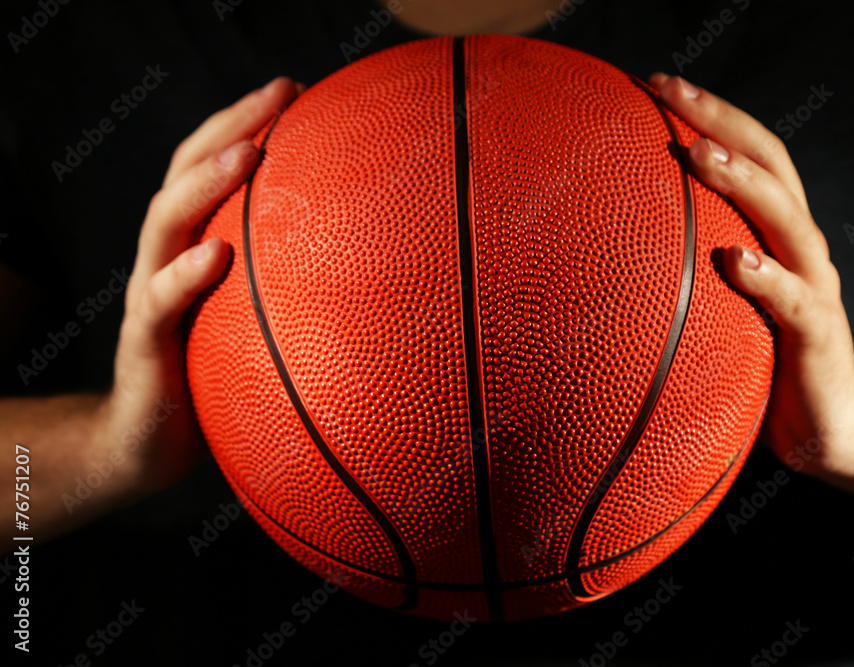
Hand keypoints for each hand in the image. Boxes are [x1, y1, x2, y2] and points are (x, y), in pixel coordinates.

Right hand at [97, 77, 300, 499]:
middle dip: (233, 125)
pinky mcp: (144, 342)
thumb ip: (291, 287)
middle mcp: (170, 257)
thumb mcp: (257, 320)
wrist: (150, 442)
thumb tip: (379, 273)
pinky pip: (160, 302)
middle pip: (188, 172)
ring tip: (247, 153)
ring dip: (205, 183)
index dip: (249, 122)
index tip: (301, 89)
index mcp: (196, 243)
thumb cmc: (214, 374)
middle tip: (280, 92)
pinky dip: (185, 276)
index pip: (215, 166)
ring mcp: (152, 294)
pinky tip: (215, 256)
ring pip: (166, 222)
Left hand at [649, 73, 853, 481]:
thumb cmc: (766, 363)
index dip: (711, 115)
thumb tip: (609, 257)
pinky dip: (768, 278)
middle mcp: (802, 250)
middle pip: (772, 165)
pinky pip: (797, 304)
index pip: (750, 157)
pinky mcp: (819, 338)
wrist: (832, 431)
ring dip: (744, 183)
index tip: (655, 84)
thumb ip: (690, 274)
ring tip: (700, 153)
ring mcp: (815, 289)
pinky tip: (736, 261)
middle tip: (669, 90)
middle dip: (721, 121)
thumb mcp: (722, 308)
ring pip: (788, 220)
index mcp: (777, 236)